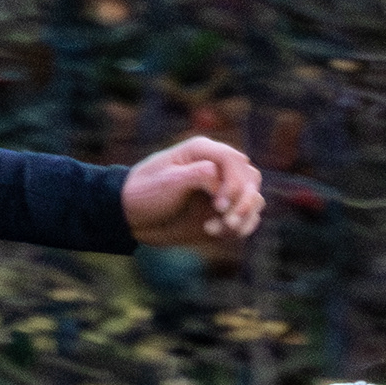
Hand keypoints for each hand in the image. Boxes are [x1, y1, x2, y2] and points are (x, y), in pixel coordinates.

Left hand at [121, 135, 264, 256]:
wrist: (131, 217)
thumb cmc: (144, 192)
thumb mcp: (167, 181)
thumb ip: (197, 174)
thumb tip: (219, 178)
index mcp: (203, 152)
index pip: (235, 162)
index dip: (233, 183)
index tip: (218, 206)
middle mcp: (217, 169)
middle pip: (251, 179)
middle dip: (243, 201)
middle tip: (226, 221)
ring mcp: (221, 191)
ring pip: (253, 199)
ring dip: (243, 217)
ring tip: (222, 229)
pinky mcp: (221, 212)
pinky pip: (246, 218)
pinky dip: (238, 228)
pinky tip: (213, 232)